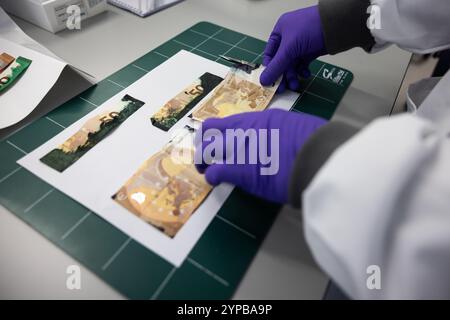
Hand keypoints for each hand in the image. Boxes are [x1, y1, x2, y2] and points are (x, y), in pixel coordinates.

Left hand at [194, 109, 325, 203]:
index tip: (219, 142)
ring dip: (203, 161)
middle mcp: (243, 130)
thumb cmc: (315, 142)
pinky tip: (217, 181)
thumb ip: (278, 133)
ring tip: (207, 169)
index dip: (218, 134)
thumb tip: (277, 143)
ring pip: (205, 151)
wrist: (318, 156)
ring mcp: (239, 148)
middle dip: (204, 145)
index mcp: (258, 119)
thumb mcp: (295, 127)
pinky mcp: (239, 170)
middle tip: (207, 157)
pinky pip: (214, 172)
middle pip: (208, 132)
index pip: (226, 123)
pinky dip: (212, 177)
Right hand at [260, 6, 326, 92]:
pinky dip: (302, 71)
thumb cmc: (309, 29)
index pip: (270, 53)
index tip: (270, 81)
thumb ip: (276, 66)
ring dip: (292, 76)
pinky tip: (305, 74)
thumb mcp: (289, 48)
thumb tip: (263, 81)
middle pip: (281, 61)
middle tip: (281, 89)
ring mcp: (300, 45)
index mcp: (280, 31)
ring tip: (295, 85)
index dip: (269, 67)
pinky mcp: (311, 51)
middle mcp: (288, 38)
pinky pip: (302, 64)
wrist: (336, 26)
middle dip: (282, 75)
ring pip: (292, 64)